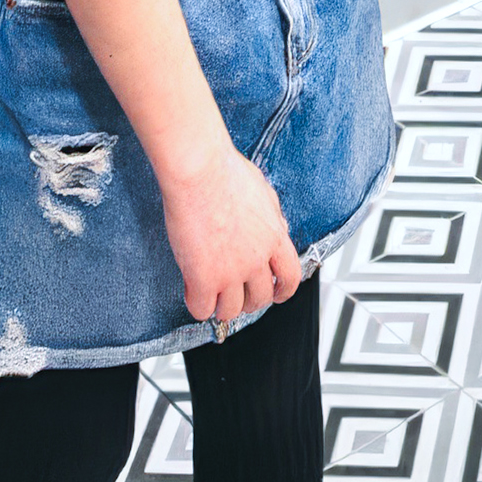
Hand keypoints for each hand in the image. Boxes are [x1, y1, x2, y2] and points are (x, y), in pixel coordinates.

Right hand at [161, 141, 303, 329]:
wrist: (200, 170)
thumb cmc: (224, 171)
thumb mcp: (263, 192)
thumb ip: (272, 216)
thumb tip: (276, 226)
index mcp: (274, 237)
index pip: (291, 277)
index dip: (283, 290)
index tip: (276, 294)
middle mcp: (257, 258)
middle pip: (260, 299)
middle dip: (248, 301)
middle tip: (236, 295)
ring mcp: (231, 271)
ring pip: (231, 311)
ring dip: (222, 307)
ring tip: (210, 296)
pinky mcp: (203, 278)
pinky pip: (202, 309)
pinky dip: (197, 305)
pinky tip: (190, 291)